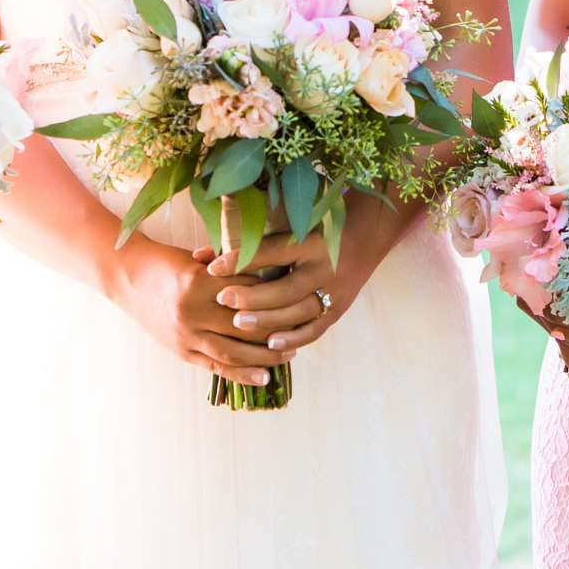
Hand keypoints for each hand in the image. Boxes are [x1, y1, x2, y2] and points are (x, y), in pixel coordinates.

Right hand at [111, 238, 289, 387]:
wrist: (127, 278)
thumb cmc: (166, 262)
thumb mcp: (197, 259)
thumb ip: (228, 268)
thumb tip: (267, 273)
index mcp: (199, 281)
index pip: (248, 293)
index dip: (275, 298)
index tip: (297, 300)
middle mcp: (192, 311)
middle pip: (245, 326)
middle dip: (276, 331)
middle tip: (301, 331)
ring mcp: (185, 335)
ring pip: (233, 352)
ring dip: (264, 357)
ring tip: (288, 356)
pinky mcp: (180, 351)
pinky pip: (215, 366)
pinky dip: (241, 374)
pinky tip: (263, 377)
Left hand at [198, 202, 406, 356]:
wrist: (367, 234)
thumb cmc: (320, 226)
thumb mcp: (292, 225)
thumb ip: (250, 240)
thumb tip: (201, 255)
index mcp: (310, 241)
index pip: (271, 251)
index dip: (240, 260)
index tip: (212, 268)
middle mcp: (324, 268)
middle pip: (284, 289)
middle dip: (251, 297)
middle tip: (223, 300)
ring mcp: (334, 292)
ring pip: (297, 313)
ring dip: (266, 321)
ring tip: (238, 324)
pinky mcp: (338, 309)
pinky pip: (313, 329)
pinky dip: (292, 338)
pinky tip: (270, 343)